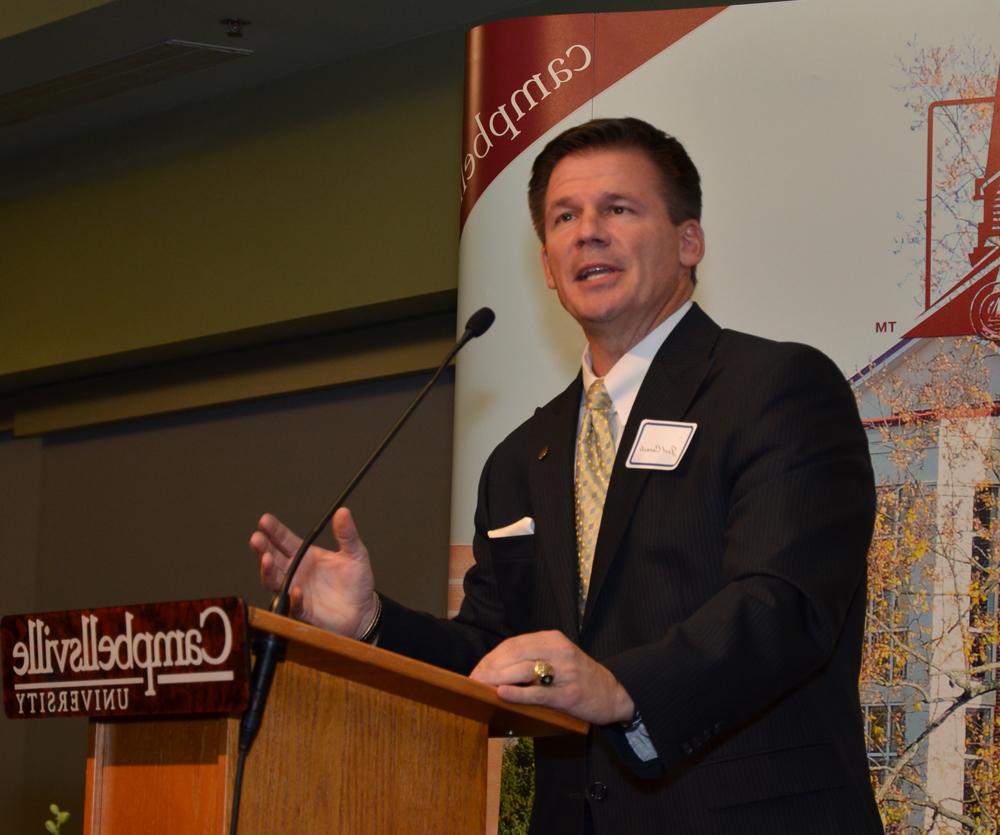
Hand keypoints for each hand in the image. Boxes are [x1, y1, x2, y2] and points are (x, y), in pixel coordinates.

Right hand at [249, 507, 376, 637]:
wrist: (363, 610)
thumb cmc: (356, 582)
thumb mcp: (355, 553)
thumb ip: (347, 534)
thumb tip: (342, 512)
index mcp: (306, 556)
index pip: (285, 540)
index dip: (274, 530)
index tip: (265, 520)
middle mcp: (296, 572)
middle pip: (273, 558)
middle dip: (263, 548)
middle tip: (257, 538)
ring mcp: (297, 592)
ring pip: (275, 581)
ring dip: (269, 571)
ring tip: (266, 559)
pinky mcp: (305, 611)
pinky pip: (295, 606)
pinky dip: (294, 599)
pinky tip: (296, 590)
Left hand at [469, 630, 633, 724]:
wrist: (615, 693)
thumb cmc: (579, 676)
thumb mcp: (559, 656)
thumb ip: (533, 656)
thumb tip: (496, 667)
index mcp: (553, 639)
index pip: (514, 643)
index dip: (492, 657)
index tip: (477, 668)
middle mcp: (559, 650)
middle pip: (515, 654)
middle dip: (490, 667)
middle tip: (473, 679)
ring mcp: (565, 672)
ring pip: (524, 671)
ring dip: (498, 678)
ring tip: (480, 685)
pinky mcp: (569, 694)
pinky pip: (538, 693)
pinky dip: (518, 693)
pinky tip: (502, 693)